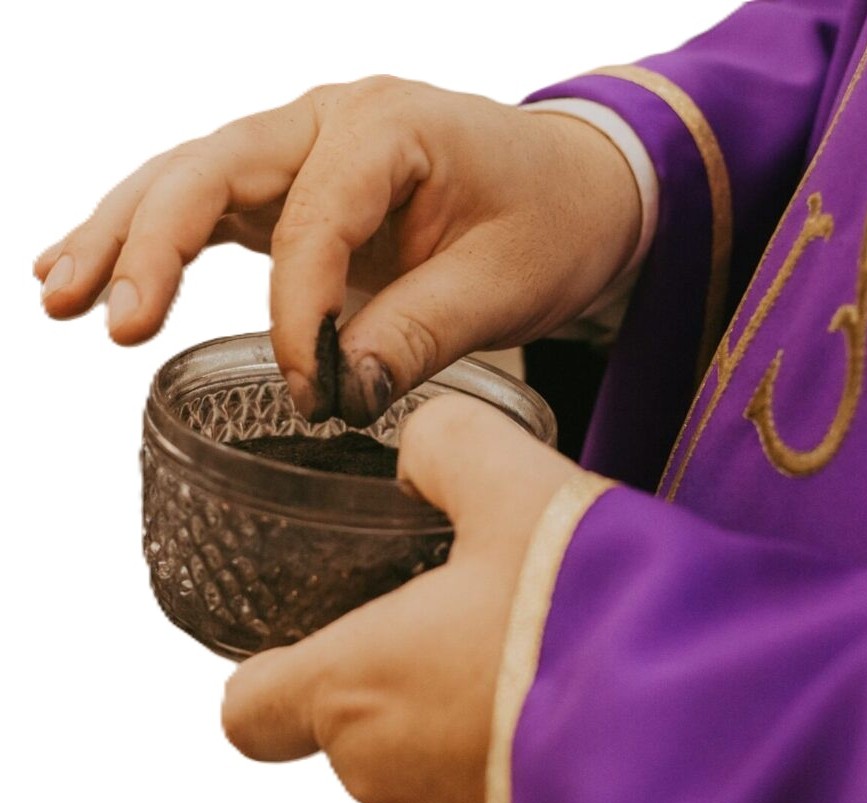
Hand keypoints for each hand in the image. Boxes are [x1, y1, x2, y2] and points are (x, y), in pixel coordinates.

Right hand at [36, 76, 639, 424]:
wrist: (583, 187)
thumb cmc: (556, 221)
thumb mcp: (506, 283)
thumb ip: (421, 333)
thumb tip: (341, 393)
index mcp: (389, 126)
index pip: (311, 222)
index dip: (299, 314)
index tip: (315, 393)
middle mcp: (332, 120)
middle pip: (212, 170)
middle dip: (152, 244)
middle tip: (113, 321)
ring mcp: (307, 146)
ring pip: (190, 180)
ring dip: (125, 236)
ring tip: (59, 295)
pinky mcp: (297, 183)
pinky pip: (209, 204)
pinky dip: (152, 237)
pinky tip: (89, 271)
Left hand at [221, 395, 579, 802]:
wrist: (705, 724)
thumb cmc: (596, 610)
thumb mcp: (522, 487)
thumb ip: (450, 449)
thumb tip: (422, 444)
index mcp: (358, 685)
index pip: (249, 711)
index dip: (276, 679)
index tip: (331, 648)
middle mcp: (384, 781)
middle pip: (358, 742)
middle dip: (414, 696)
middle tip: (496, 642)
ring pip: (428, 792)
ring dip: (471, 749)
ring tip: (555, 695)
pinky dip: (521, 795)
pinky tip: (582, 749)